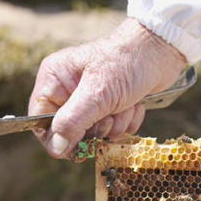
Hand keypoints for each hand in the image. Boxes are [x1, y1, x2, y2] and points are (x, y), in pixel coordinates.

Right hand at [28, 18, 187, 158]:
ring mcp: (92, 98)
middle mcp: (69, 89)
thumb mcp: (97, 94)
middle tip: (108, 114)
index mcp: (54, 79)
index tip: (76, 148)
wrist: (160, 51)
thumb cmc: (125, 64)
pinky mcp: (112, 105)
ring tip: (125, 104)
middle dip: (96, 128)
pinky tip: (135, 104)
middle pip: (71, 131)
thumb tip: (56, 149)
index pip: (40, 120)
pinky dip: (128, 120)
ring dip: (116, 124)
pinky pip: (115, 129)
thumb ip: (73, 122)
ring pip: (97, 132)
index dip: (56, 138)